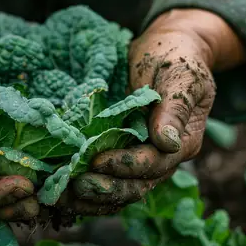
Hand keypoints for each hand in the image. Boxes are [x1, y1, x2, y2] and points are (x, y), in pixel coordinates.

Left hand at [67, 9, 245, 214]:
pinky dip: (89, 191)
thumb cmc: (175, 56)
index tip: (98, 161)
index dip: (127, 165)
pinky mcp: (125, 156)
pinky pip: (109, 181)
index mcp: (183, 141)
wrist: (165, 48)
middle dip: (106, 189)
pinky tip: (64, 193)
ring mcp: (144, 160)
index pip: (156, 164)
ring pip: (121, 190)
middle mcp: (165, 158)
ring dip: (92, 197)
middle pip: (137, 185)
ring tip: (62, 196)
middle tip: (74, 186)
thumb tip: (167, 142)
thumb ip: (175, 109)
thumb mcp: (180, 75)